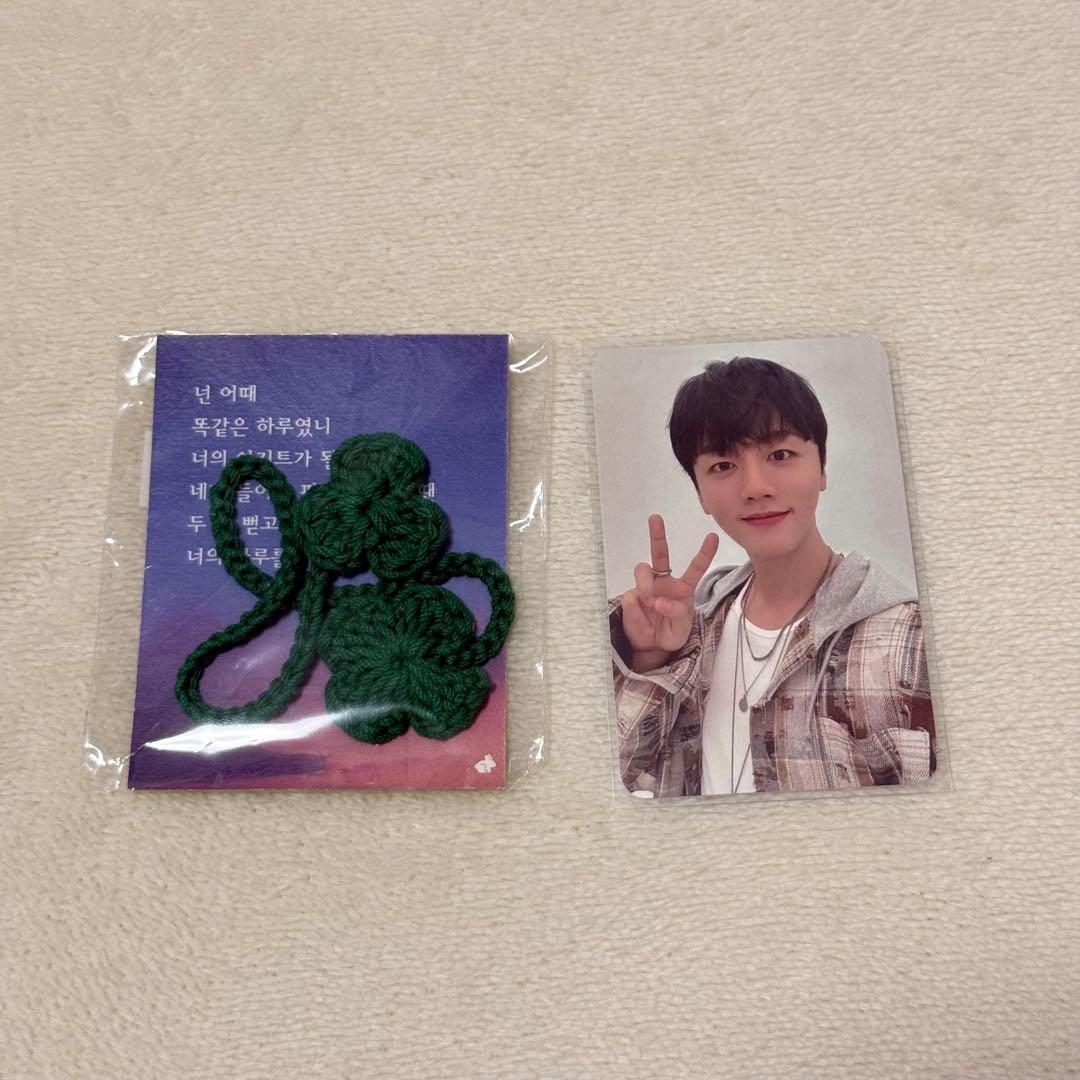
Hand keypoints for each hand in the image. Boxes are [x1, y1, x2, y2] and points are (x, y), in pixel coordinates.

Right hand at [621, 514, 718, 671]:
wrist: (651, 647)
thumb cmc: (671, 633)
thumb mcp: (682, 630)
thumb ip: (677, 614)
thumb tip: (658, 601)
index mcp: (683, 588)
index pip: (695, 567)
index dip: (704, 552)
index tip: (713, 537)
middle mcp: (664, 582)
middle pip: (660, 553)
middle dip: (657, 534)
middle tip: (655, 518)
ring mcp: (646, 587)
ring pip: (642, 568)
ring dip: (645, 583)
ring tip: (648, 599)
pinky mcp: (632, 597)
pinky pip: (632, 595)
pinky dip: (637, 608)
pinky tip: (642, 618)